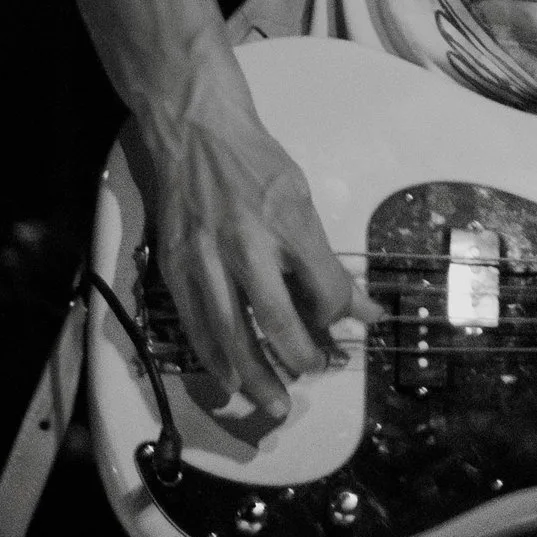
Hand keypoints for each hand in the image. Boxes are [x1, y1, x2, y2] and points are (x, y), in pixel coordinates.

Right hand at [136, 87, 372, 418]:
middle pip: (278, 322)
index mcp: (287, 223)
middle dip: (301, 358)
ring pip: (232, 336)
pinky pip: (196, 325)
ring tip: (273, 403)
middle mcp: (247, 246)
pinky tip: (229, 378)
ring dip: (255, 376)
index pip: (324, 289)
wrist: (195, 133)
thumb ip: (325, 258)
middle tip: (314, 373)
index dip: (338, 316)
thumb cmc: (256, 164)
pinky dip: (214, 358)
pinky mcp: (176, 268)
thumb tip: (360, 305)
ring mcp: (206, 260)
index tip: (343, 326)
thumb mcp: (302, 198)